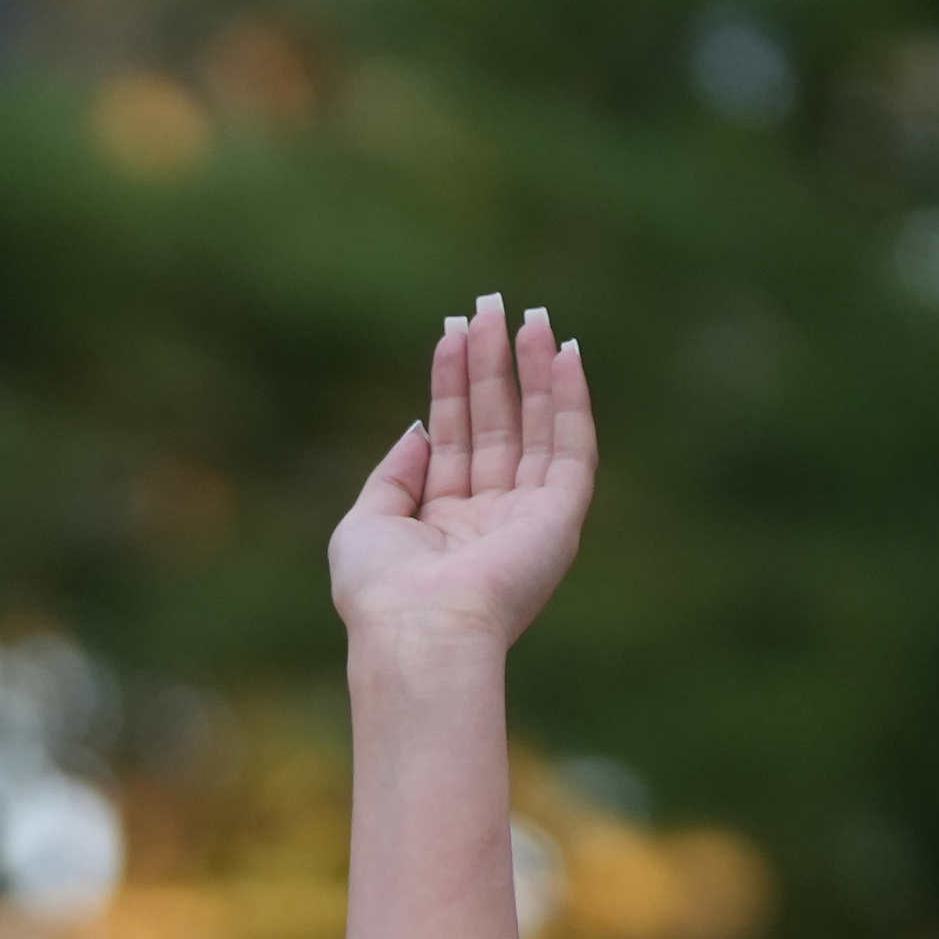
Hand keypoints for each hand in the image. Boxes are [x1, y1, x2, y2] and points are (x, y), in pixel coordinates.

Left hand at [329, 295, 594, 654]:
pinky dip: (571, 400)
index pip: (452, 437)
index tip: (451, 332)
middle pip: (494, 424)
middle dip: (492, 365)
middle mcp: (488, 519)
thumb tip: (420, 429)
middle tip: (491, 305)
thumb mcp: (366, 522)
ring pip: (535, 428)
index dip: (451, 383)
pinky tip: (565, 354)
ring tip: (530, 315)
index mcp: (442, 524)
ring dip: (534, 371)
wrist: (420, 633)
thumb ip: (394, 475)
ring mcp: (527, 518)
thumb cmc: (381, 592)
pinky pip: (572, 447)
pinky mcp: (560, 518)